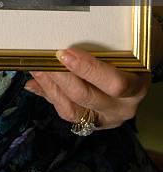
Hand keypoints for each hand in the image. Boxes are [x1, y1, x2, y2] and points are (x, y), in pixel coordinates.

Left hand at [24, 47, 149, 129]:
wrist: (135, 76)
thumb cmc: (127, 58)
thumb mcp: (124, 52)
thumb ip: (99, 49)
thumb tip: (66, 47)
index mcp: (135, 87)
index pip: (113, 83)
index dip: (88, 69)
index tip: (65, 54)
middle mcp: (122, 107)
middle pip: (85, 96)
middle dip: (59, 77)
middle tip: (42, 60)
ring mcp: (106, 119)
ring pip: (71, 110)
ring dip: (49, 88)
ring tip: (36, 70)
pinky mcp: (91, 124)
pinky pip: (66, 113)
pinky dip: (48, 96)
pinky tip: (35, 84)